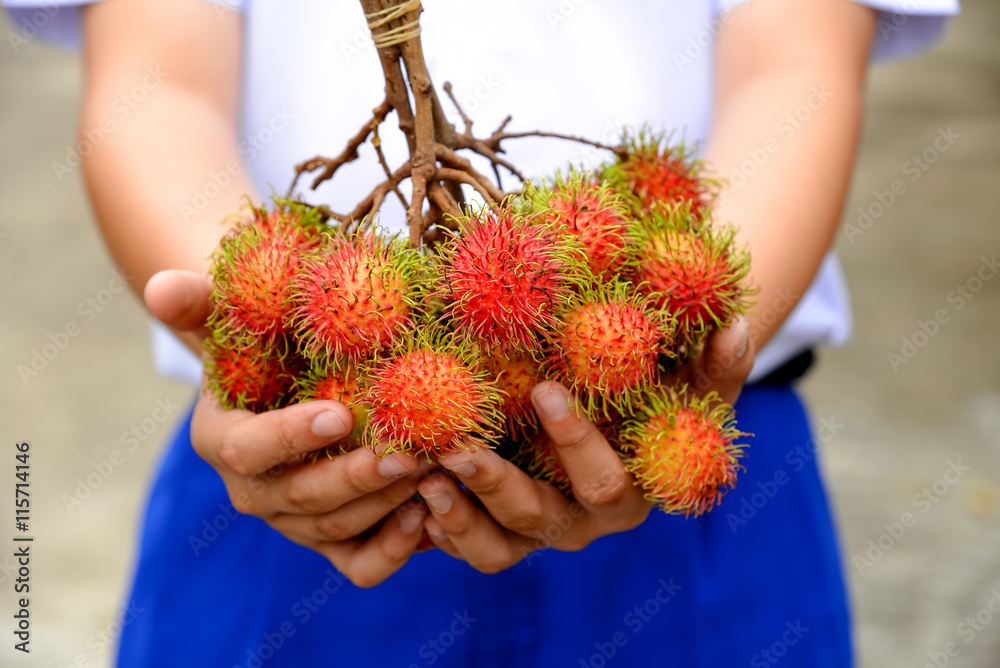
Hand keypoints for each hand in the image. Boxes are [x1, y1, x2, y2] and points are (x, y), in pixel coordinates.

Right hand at [144, 270, 431, 586]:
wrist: (290, 379)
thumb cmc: (263, 339)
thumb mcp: (228, 315)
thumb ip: (195, 301)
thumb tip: (162, 288)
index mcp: (220, 439)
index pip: (248, 449)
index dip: (290, 436)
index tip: (339, 414)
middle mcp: (253, 490)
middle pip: (300, 498)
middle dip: (354, 479)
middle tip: (405, 454)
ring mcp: (293, 519)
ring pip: (337, 528)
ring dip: (385, 504)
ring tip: (430, 470)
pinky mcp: (331, 536)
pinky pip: (358, 562)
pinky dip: (392, 550)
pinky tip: (428, 518)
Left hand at [415, 316, 753, 572]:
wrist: (622, 418)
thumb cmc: (661, 396)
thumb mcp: (692, 381)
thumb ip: (718, 362)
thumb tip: (739, 323)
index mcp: (630, 490)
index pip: (606, 477)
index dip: (578, 440)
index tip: (546, 388)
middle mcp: (582, 521)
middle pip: (539, 518)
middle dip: (497, 485)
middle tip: (455, 447)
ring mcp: (537, 530)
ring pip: (495, 548)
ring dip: (457, 519)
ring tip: (422, 479)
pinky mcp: (500, 528)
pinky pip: (466, 545)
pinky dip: (435, 530)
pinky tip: (407, 488)